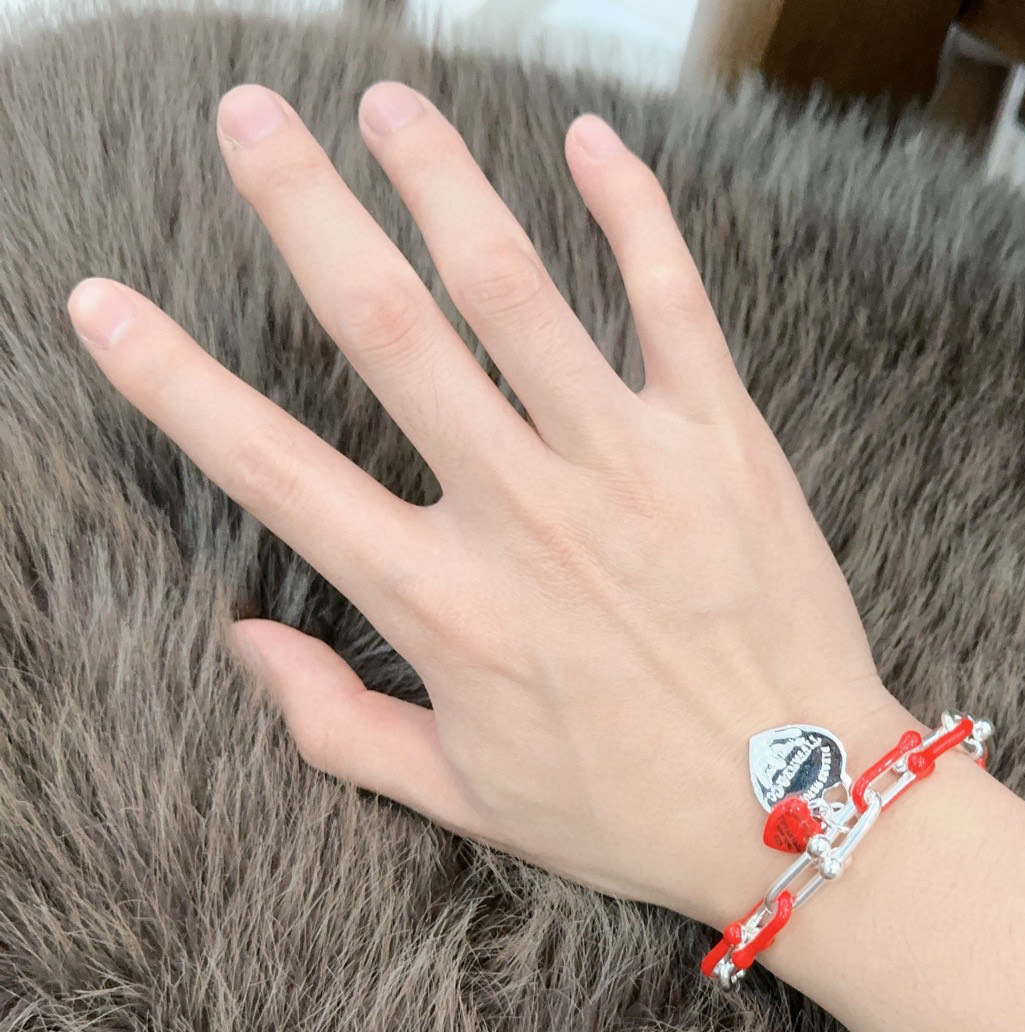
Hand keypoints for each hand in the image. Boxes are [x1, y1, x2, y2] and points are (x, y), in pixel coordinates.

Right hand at [67, 82, 913, 928]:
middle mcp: (526, 518)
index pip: (275, 473)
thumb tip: (244, 643)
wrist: (800, 813)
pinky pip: (672, 302)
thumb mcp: (466, 797)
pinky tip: (588, 140)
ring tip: (387, 106)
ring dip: (444, 184)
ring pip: (519, 291)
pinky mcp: (724, 445)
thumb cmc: (631, 810)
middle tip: (249, 118)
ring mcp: (629, 470)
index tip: (103, 304)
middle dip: (304, 210)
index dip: (173, 383)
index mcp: (446, 607)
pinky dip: (634, 214)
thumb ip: (338, 725)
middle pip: (389, 332)